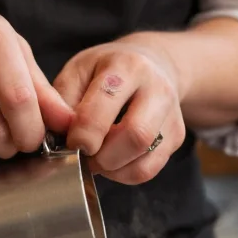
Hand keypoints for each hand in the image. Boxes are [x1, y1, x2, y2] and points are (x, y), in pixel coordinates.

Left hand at [54, 36, 185, 184]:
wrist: (150, 63)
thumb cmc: (106, 70)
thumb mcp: (78, 71)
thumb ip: (63, 102)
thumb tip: (60, 138)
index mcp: (127, 66)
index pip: (105, 109)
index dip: (83, 135)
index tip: (71, 143)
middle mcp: (157, 87)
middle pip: (136, 136)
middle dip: (102, 157)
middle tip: (85, 155)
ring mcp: (172, 113)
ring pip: (145, 159)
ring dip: (113, 169)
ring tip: (97, 158)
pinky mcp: (177, 136)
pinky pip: (149, 169)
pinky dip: (125, 174)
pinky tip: (113, 161)